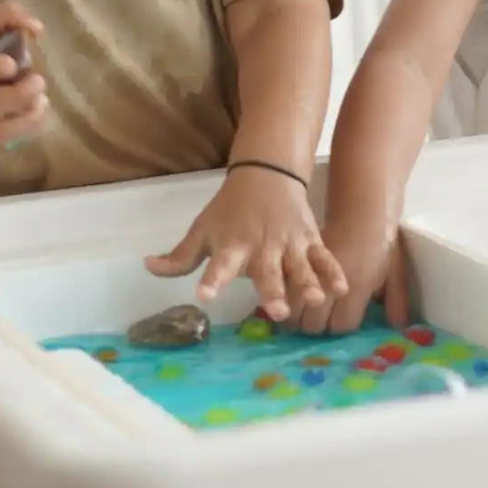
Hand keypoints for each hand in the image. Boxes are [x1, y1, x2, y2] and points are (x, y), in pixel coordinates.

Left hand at [145, 166, 347, 316]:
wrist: (267, 175)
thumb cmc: (230, 210)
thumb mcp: (202, 230)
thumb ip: (179, 256)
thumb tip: (146, 266)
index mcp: (232, 246)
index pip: (219, 264)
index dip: (212, 280)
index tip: (204, 295)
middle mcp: (262, 247)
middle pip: (267, 272)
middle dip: (272, 291)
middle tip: (276, 312)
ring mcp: (289, 244)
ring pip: (300, 266)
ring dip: (307, 283)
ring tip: (314, 300)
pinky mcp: (309, 241)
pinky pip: (323, 258)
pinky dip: (333, 272)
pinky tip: (341, 288)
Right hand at [296, 219, 407, 335]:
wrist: (362, 211)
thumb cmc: (381, 241)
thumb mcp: (395, 271)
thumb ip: (396, 299)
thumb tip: (398, 326)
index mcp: (357, 289)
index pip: (342, 326)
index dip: (342, 327)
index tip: (344, 322)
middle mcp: (331, 286)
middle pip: (314, 324)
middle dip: (318, 326)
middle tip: (324, 321)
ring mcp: (312, 274)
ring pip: (294, 311)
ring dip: (299, 317)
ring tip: (305, 314)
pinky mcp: (301, 264)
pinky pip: (287, 290)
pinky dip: (288, 299)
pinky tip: (293, 299)